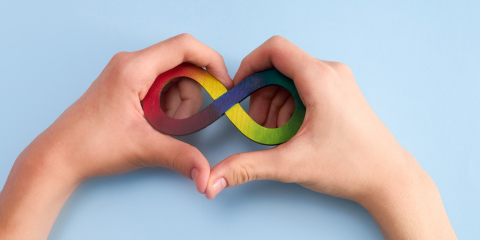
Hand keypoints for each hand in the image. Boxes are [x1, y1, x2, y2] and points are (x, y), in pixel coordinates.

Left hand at [0, 33, 231, 239]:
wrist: (59, 156)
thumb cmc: (90, 145)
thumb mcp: (142, 148)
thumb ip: (181, 156)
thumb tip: (207, 174)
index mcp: (134, 68)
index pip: (184, 46)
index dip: (211, 61)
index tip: (223, 84)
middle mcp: (131, 63)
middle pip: (182, 67)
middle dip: (189, 97)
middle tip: (177, 123)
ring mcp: (127, 72)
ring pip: (173, 78)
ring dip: (177, 104)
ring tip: (160, 127)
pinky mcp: (126, 84)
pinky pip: (160, 87)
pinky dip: (166, 106)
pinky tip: (154, 124)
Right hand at [205, 36, 456, 238]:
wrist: (388, 178)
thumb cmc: (351, 166)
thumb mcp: (292, 165)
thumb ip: (247, 167)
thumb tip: (214, 178)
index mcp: (320, 78)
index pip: (275, 49)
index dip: (249, 65)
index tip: (239, 90)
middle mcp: (331, 72)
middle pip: (280, 66)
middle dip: (261, 94)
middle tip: (259, 125)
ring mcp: (338, 81)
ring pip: (291, 78)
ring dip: (275, 103)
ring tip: (278, 134)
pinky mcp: (340, 92)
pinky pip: (305, 87)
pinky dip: (291, 106)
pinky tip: (293, 132)